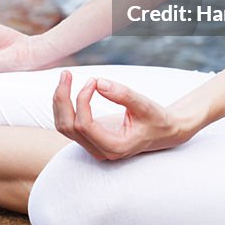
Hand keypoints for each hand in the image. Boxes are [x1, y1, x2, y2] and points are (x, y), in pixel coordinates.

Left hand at [52, 70, 185, 160]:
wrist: (164, 132)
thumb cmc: (156, 119)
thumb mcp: (144, 105)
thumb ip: (122, 95)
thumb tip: (99, 82)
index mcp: (114, 147)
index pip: (84, 126)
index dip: (82, 100)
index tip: (92, 81)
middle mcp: (100, 151)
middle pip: (68, 127)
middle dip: (62, 99)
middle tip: (66, 73)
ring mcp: (94, 147)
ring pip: (64, 127)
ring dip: (60, 101)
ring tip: (65, 77)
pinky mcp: (91, 139)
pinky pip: (69, 124)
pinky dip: (65, 106)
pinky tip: (68, 89)